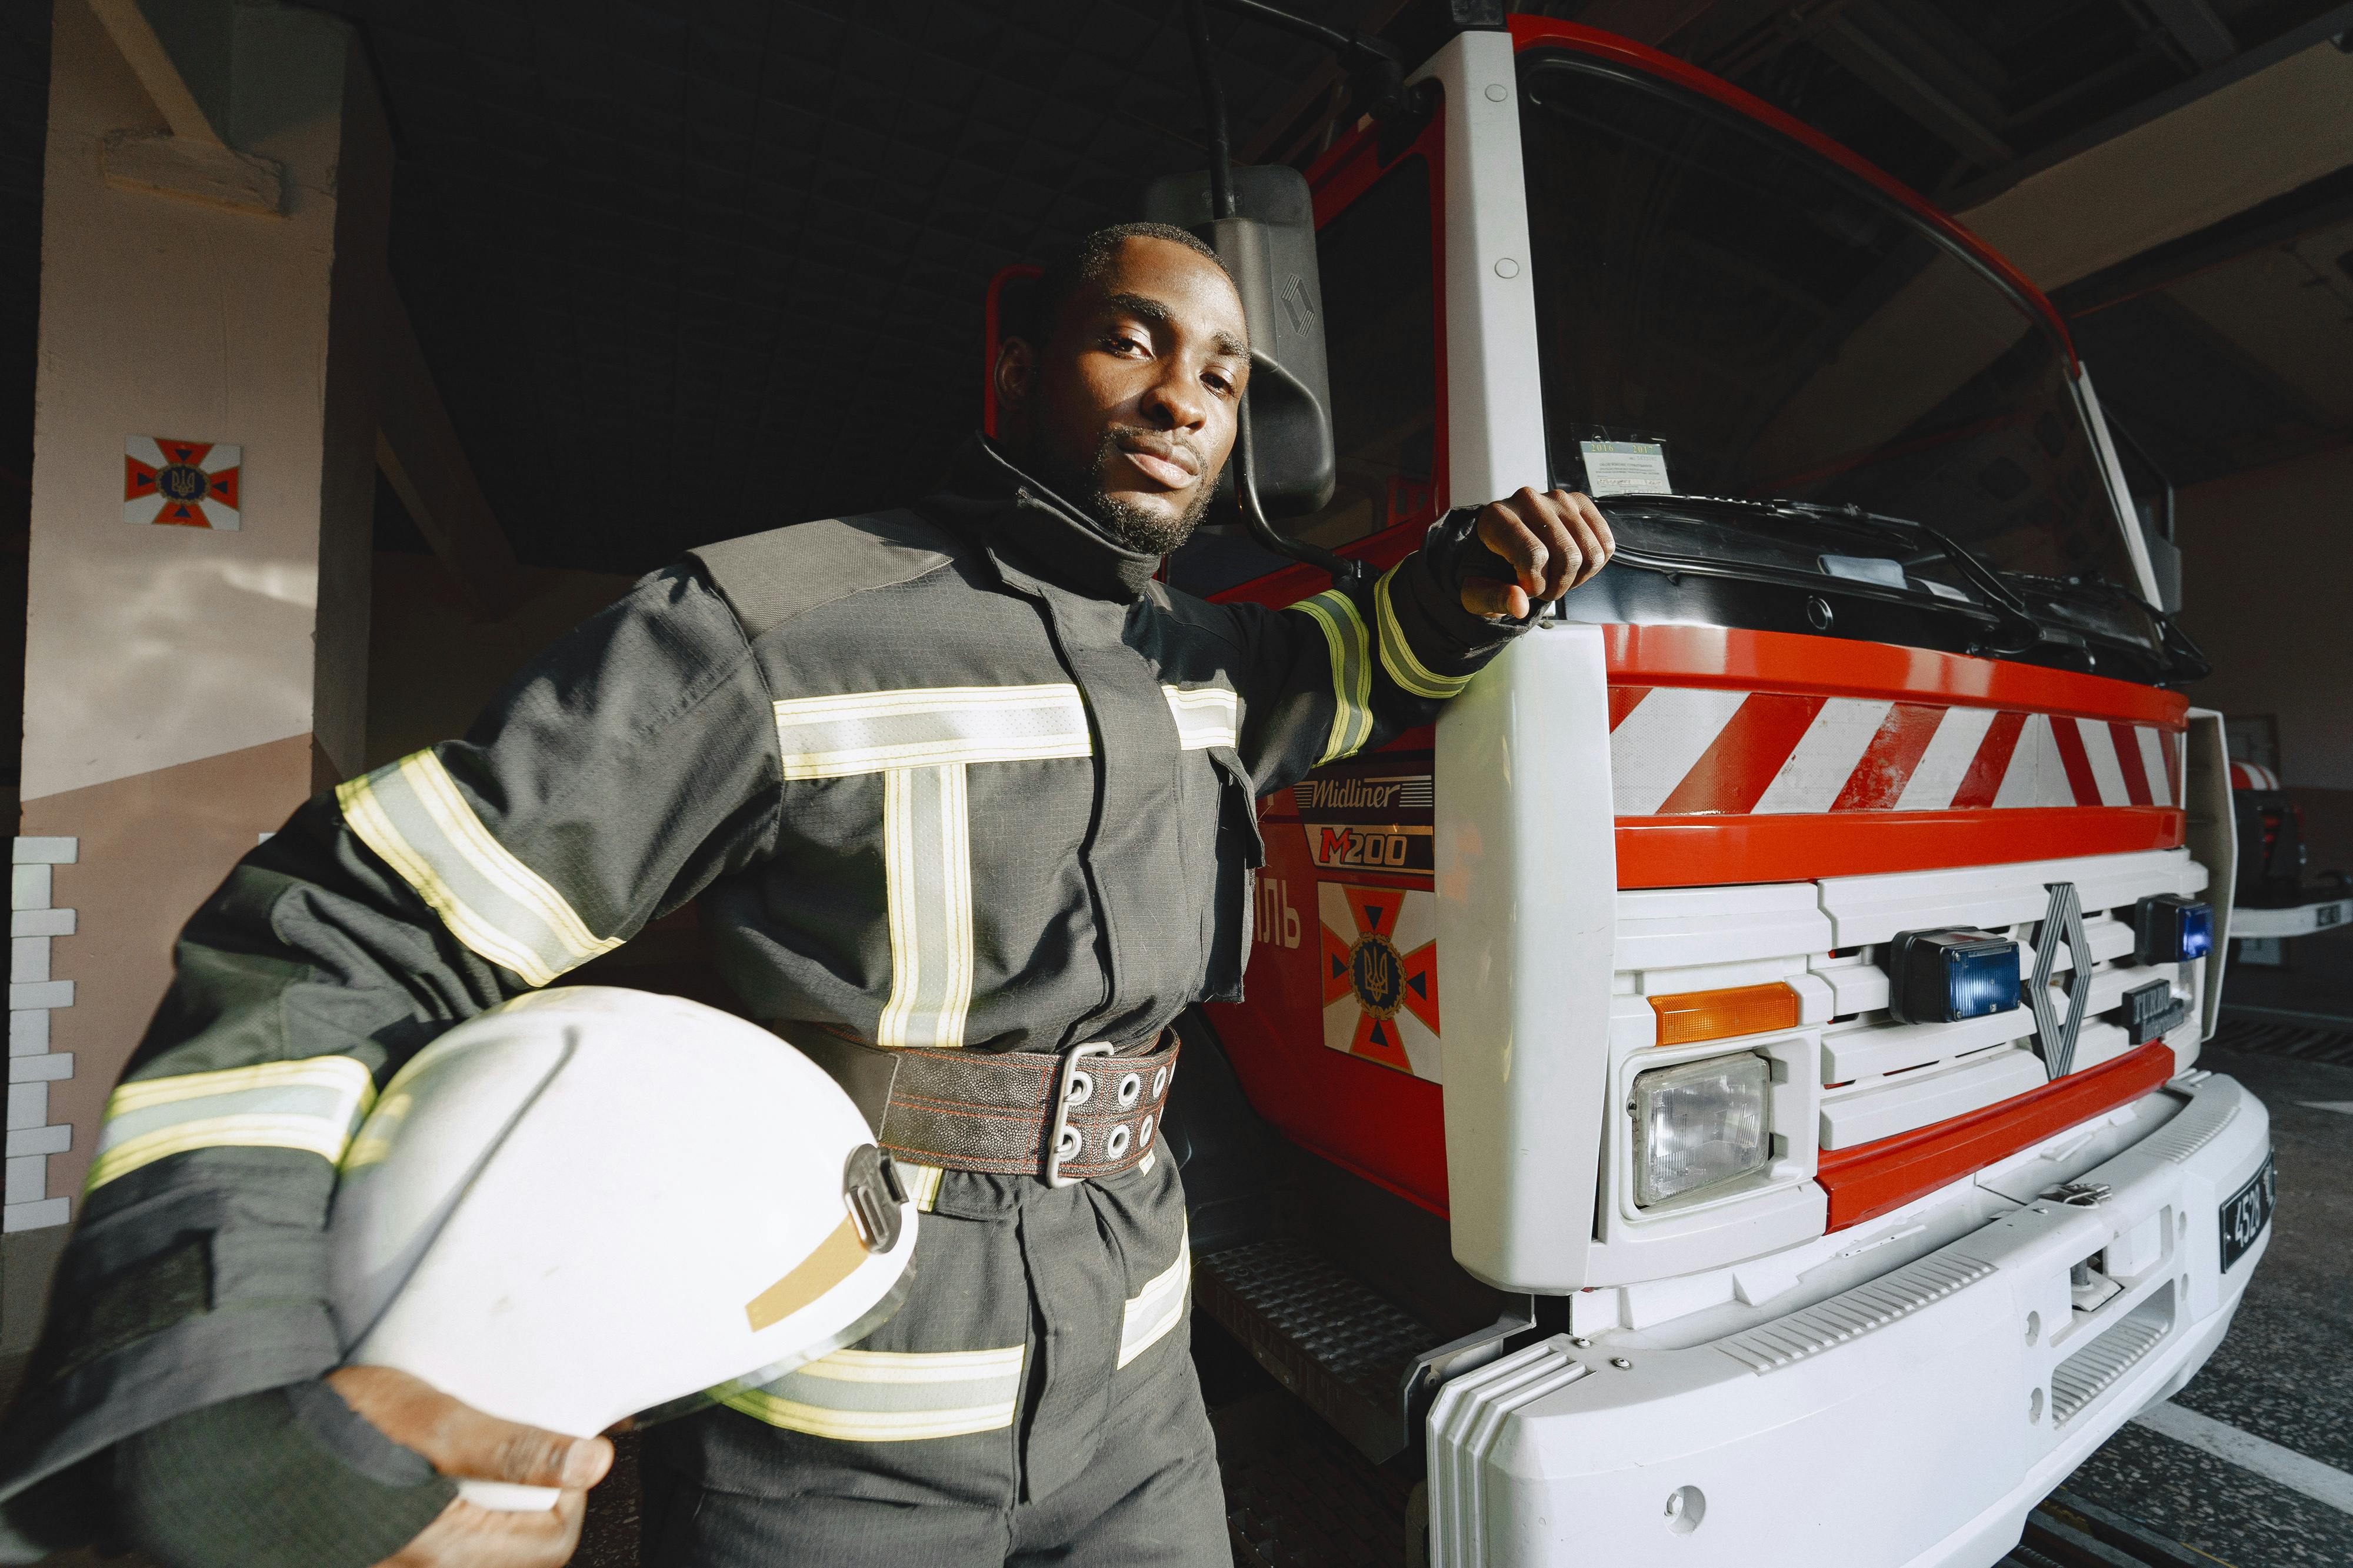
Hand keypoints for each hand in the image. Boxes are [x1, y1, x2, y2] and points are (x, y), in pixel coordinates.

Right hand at [326, 1366, 611, 1567]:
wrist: (252, 1441)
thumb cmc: (337, 1429)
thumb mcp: (440, 1425)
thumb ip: (518, 1450)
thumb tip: (595, 1462)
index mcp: (447, 1552)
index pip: (554, 1542)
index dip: (571, 1492)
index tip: (561, 1450)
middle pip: (522, 1551)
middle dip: (536, 1501)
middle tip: (527, 1453)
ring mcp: (403, 1560)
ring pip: (487, 1547)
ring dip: (499, 1506)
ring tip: (485, 1460)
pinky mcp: (385, 1548)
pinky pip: (449, 1543)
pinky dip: (464, 1511)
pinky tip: (448, 1475)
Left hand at [1463, 487, 1614, 617]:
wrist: (1498, 550)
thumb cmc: (1487, 571)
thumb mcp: (1477, 593)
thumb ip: (1494, 599)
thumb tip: (1520, 605)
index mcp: (1495, 517)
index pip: (1534, 555)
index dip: (1535, 584)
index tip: (1523, 590)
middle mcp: (1527, 499)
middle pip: (1567, 555)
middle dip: (1557, 586)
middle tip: (1542, 589)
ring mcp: (1557, 498)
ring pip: (1590, 553)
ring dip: (1575, 578)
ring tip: (1555, 577)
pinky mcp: (1580, 503)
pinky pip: (1605, 545)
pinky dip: (1592, 567)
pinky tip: (1571, 566)